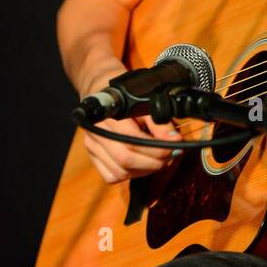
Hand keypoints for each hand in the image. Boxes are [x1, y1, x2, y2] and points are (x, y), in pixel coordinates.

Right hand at [77, 62, 183, 184]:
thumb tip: (174, 140)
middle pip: (125, 159)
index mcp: (107, 114)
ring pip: (119, 171)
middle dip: (154, 161)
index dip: (157, 148)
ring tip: (159, 159)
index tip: (175, 146)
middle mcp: (96, 131)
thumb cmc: (127, 95)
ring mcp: (91, 145)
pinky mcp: (92, 156)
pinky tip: (142, 165)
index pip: (133, 140)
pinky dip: (130, 175)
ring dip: (145, 170)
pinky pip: (111, 176)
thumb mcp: (146, 101)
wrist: (104, 91)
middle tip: (170, 155)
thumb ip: (160, 122)